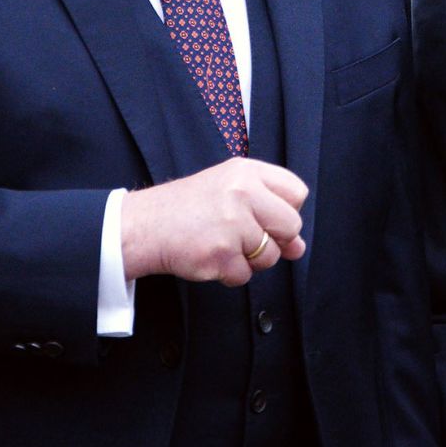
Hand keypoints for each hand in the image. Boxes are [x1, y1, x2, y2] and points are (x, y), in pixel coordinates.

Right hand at [121, 157, 307, 285]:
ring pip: (269, 256)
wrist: (146, 225)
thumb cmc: (190, 208)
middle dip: (274, 239)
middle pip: (291, 226)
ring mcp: (232, 223)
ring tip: (222, 243)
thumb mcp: (231, 191)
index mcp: (247, 171)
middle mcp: (242, 192)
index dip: (286, 210)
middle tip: (246, 236)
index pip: (296, 192)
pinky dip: (229, 273)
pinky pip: (244, 275)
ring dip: (249, 259)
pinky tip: (211, 256)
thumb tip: (298, 247)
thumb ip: (269, 211)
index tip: (268, 217)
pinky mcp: (220, 253)